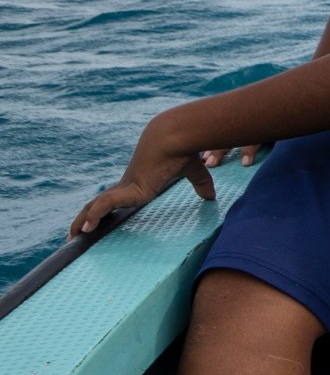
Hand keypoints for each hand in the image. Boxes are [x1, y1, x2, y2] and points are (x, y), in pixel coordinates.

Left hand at [72, 113, 219, 235]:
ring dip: (82, 222)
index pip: (114, 200)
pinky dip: (94, 216)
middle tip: (76, 235)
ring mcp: (125, 187)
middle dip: (85, 219)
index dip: (103, 211)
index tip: (96, 224)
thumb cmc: (182, 149)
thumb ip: (200, 184)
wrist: (176, 136)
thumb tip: (211, 196)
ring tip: (72, 238)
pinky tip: (86, 229)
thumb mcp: (194, 171)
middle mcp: (127, 186)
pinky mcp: (128, 189)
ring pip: (95, 207)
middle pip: (98, 205)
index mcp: (139, 183)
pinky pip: (105, 205)